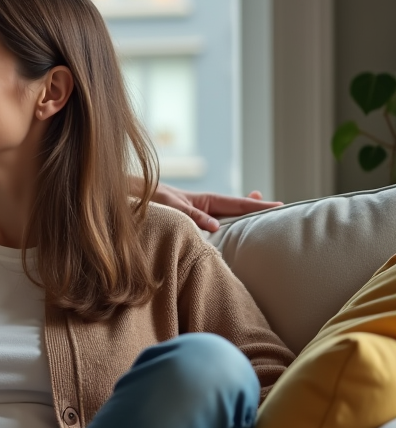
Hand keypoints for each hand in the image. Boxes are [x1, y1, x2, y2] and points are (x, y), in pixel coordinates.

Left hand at [150, 184, 281, 232]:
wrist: (142, 196)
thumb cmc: (157, 199)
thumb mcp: (173, 206)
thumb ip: (192, 215)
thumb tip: (215, 226)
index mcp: (209, 200)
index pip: (239, 204)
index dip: (259, 206)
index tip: (280, 207)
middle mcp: (212, 206)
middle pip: (242, 209)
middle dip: (262, 210)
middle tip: (286, 212)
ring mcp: (208, 214)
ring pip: (234, 217)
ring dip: (251, 218)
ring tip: (272, 218)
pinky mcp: (201, 223)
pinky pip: (222, 225)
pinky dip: (235, 225)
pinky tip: (242, 230)